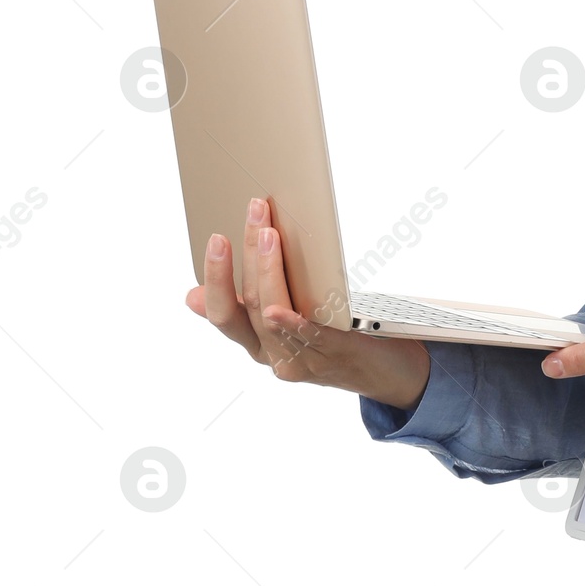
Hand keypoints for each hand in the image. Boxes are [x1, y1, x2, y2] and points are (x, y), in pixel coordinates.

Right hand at [185, 196, 431, 413]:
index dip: (215, 278)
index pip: (224, 313)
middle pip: (249, 305)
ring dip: (267, 270)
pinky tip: (279, 309)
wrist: (391, 374)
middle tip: (253, 211)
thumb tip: (193, 296)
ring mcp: (303, 359)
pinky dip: (289, 324)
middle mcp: (275, 355)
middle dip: (246, 255)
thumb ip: (251, 308)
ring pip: (272, 315)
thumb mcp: (290, 323)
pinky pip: (307, 338)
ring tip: (267, 234)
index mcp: (260, 344)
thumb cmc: (337, 338)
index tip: (215, 239)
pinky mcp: (334, 356)